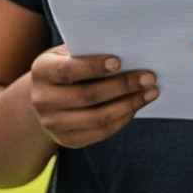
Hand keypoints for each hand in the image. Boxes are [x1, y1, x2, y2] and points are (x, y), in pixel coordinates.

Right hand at [26, 47, 156, 149]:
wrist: (45, 98)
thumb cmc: (67, 67)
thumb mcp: (69, 54)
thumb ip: (88, 52)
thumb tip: (129, 53)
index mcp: (41, 71)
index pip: (67, 71)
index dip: (93, 66)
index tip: (119, 61)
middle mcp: (42, 100)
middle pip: (87, 96)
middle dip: (122, 86)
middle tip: (149, 77)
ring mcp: (52, 123)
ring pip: (97, 118)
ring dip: (129, 104)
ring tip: (150, 93)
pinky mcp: (66, 140)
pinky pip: (100, 132)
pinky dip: (122, 119)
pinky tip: (135, 106)